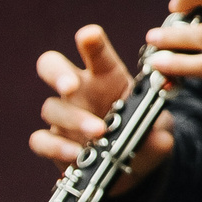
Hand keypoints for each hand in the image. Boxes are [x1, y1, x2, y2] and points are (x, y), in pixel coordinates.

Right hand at [31, 24, 174, 191]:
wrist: (134, 165)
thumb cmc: (146, 135)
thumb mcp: (160, 131)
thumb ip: (158, 131)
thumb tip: (157, 139)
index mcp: (107, 75)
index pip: (96, 50)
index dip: (91, 41)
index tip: (89, 36)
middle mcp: (80, 90)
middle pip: (52, 65)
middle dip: (58, 73)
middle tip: (70, 86)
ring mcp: (64, 114)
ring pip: (51, 107)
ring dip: (74, 119)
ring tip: (98, 132)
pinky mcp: (55, 141)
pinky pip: (42, 140)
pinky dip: (56, 147)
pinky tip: (76, 155)